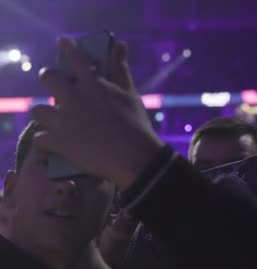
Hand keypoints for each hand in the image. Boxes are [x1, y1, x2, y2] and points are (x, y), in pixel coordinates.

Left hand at [31, 38, 163, 188]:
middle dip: (52, 80)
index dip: (67, 47)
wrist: (134, 157)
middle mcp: (73, 98)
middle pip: (48, 77)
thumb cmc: (136, 123)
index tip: (64, 42)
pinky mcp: (58, 142)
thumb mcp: (130, 93)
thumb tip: (119, 43)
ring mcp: (63, 120)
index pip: (74, 57)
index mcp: (92, 84)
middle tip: (61, 90)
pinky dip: (47, 141)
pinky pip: (40, 138)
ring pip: (38, 110)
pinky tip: (57, 143)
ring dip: (46, 114)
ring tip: (56, 120)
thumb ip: (120, 68)